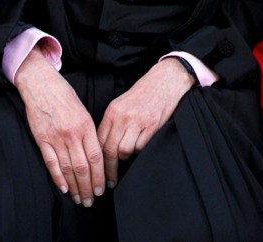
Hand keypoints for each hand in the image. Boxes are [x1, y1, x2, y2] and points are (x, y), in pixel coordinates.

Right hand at [15, 48, 103, 206]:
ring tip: (79, 199)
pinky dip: (58, 178)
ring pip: (68, 168)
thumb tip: (96, 154)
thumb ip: (89, 132)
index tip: (102, 188)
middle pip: (83, 167)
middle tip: (91, 200)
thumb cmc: (64, 95)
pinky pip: (51, 163)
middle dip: (88, 187)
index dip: (100, 176)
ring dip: (74, 187)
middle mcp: (72, 133)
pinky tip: (63, 188)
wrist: (41, 84)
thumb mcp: (83, 110)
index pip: (96, 157)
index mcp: (86, 125)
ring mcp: (56, 137)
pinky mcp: (42, 139)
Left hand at [97, 58, 194, 187]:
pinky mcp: (152, 125)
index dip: (97, 160)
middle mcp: (122, 117)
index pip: (99, 141)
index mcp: (112, 112)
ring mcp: (137, 121)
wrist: (165, 81)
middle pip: (109, 149)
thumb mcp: (121, 105)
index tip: (97, 173)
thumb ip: (112, 124)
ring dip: (126, 159)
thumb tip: (103, 147)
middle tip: (109, 182)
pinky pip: (141, 147)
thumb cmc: (143, 94)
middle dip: (108, 169)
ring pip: (124, 150)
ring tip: (127, 161)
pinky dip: (140, 150)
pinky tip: (142, 146)